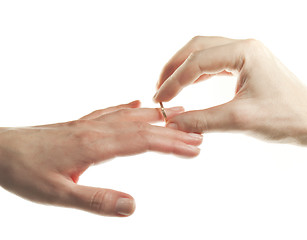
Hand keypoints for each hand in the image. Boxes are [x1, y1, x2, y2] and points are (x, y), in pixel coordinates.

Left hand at [0, 100, 202, 216]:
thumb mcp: (57, 195)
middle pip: (143, 127)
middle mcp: (97, 129)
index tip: (195, 147)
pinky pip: (110, 111)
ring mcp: (89, 124)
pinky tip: (136, 105)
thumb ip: (96, 200)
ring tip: (177, 114)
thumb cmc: (24, 171)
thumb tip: (132, 206)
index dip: (172, 144)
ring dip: (156, 117)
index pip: (144, 142)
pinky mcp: (81, 124)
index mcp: (96, 146)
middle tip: (198, 134)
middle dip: (173, 131)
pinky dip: (128, 108)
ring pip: (130, 116)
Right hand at [153, 36, 306, 141]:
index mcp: (245, 52)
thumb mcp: (240, 120)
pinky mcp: (247, 66)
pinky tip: (188, 86)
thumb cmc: (286, 118)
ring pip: (205, 53)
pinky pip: (215, 64)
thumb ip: (202, 120)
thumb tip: (172, 124)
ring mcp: (247, 55)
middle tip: (159, 88)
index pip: (197, 61)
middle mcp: (245, 47)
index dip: (174, 81)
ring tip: (169, 87)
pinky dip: (198, 75)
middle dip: (175, 67)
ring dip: (185, 69)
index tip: (160, 100)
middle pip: (197, 48)